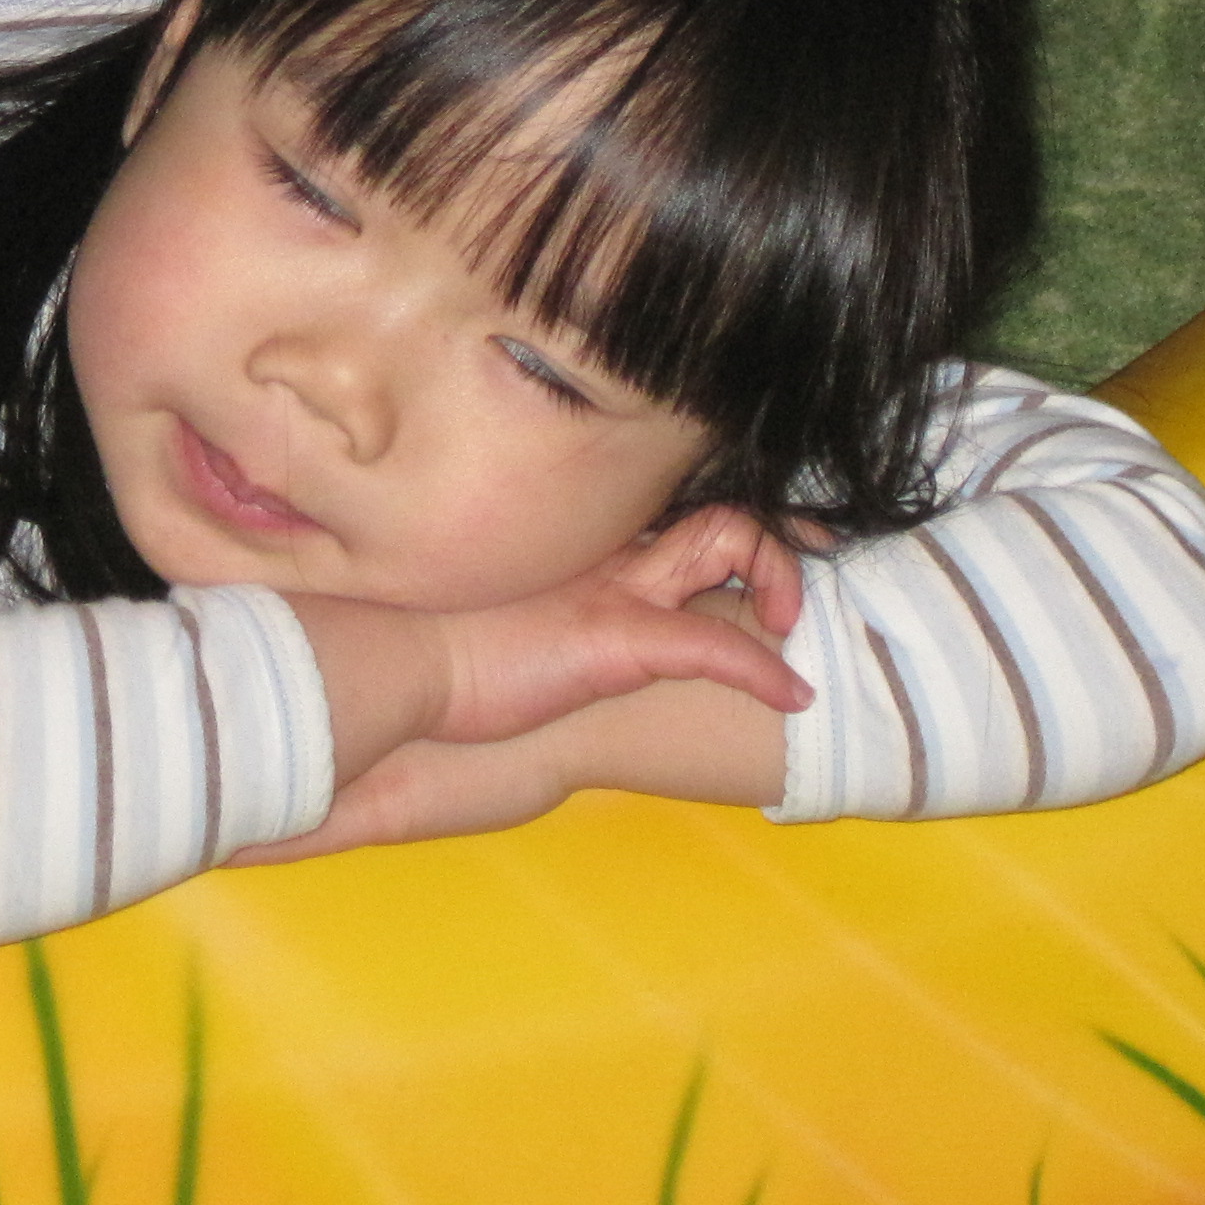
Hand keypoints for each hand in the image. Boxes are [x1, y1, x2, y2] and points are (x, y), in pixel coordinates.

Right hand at [289, 524, 813, 784]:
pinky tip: (791, 697)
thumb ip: (545, 606)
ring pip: (729, 540)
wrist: (400, 658)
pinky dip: (761, 669)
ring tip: (790, 624)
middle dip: (780, 539)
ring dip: (780, 578)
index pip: (680, 509)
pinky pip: (713, 644)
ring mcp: (618, 590)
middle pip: (717, 508)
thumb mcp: (511, 617)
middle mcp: (613, 554)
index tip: (783, 544)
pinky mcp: (619, 638)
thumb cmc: (442, 647)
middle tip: (804, 580)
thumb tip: (554, 624)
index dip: (739, 523)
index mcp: (592, 548)